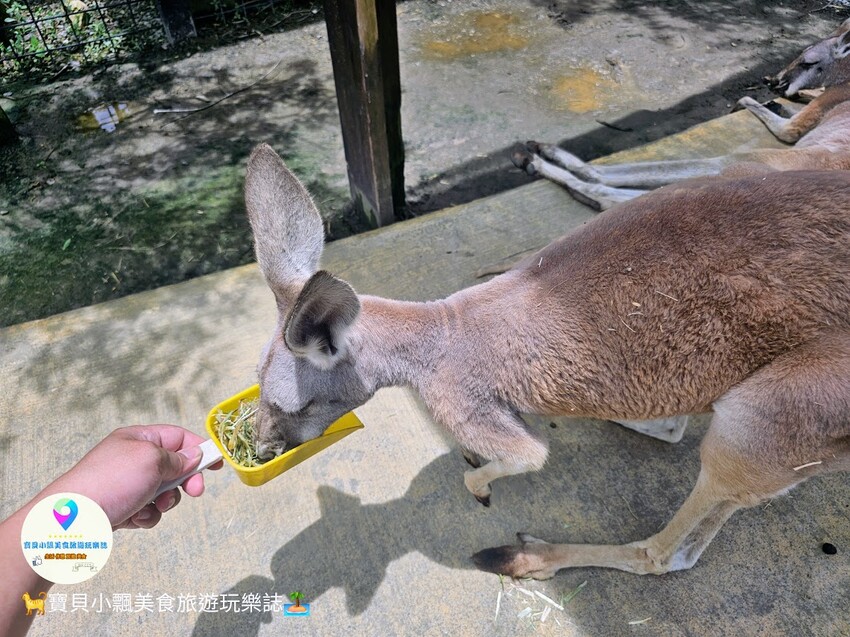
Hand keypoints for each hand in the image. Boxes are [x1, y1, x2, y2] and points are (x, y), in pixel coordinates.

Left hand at [47, 425, 222, 529]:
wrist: (72, 521)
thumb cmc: (110, 482)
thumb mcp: (152, 459)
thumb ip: (178, 457)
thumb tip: (194, 456)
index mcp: (138, 438)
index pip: (178, 437)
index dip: (200, 448)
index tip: (217, 464)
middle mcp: (133, 459)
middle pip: (174, 466)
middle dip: (184, 481)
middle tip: (194, 492)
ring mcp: (127, 484)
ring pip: (164, 492)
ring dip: (164, 502)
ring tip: (150, 506)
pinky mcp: (123, 506)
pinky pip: (149, 510)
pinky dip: (147, 516)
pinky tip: (134, 518)